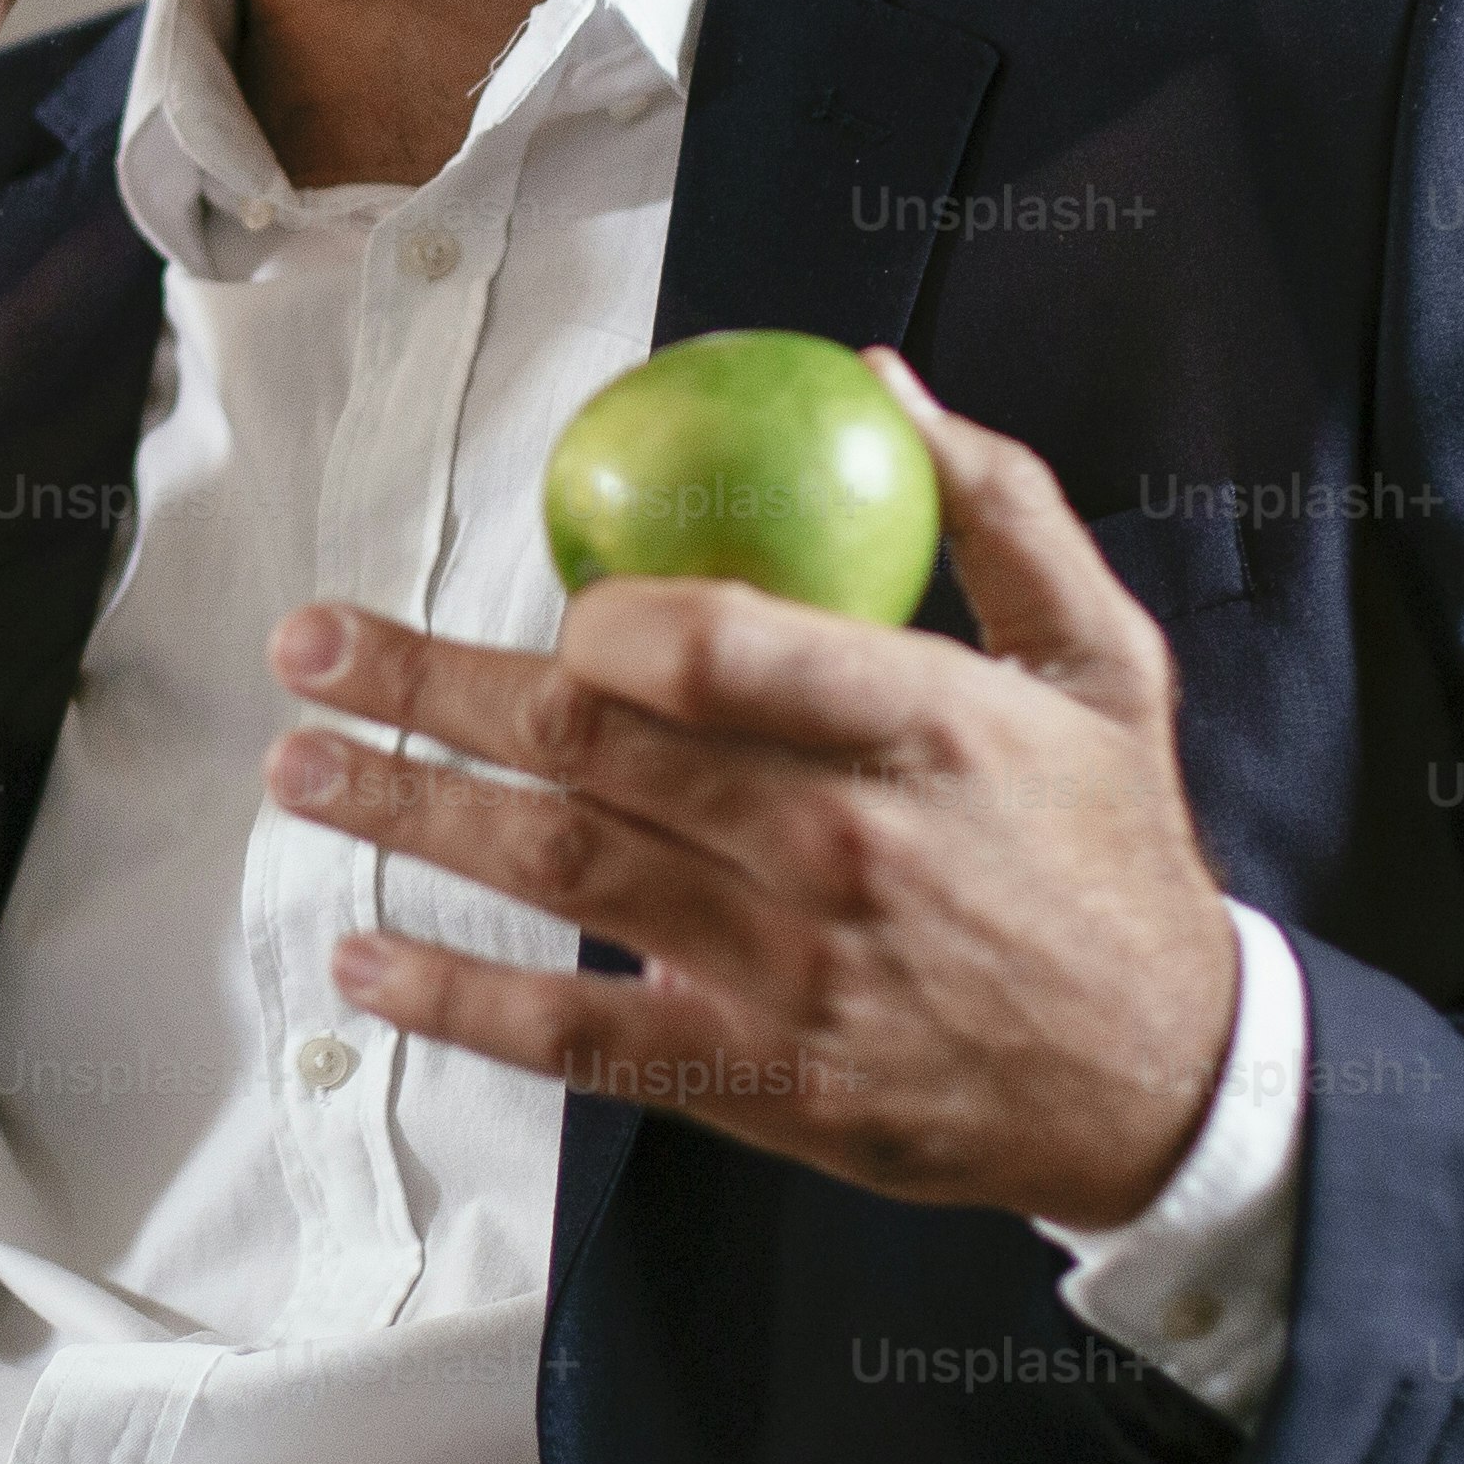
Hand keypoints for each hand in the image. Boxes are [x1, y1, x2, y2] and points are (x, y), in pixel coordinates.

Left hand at [257, 352, 1242, 1228]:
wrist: (1164, 1080)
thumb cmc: (1112, 851)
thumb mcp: (1102, 659)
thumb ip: (997, 507)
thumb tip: (878, 381)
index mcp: (921, 729)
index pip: (721, 652)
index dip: (604, 620)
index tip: (543, 598)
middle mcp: (834, 851)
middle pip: (589, 749)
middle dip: (423, 688)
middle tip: (308, 646)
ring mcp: (784, 975)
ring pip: (555, 875)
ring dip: (405, 815)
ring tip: (299, 768)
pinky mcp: (756, 1082)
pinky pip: (574, 1038)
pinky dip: (457, 1003)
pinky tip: (362, 963)